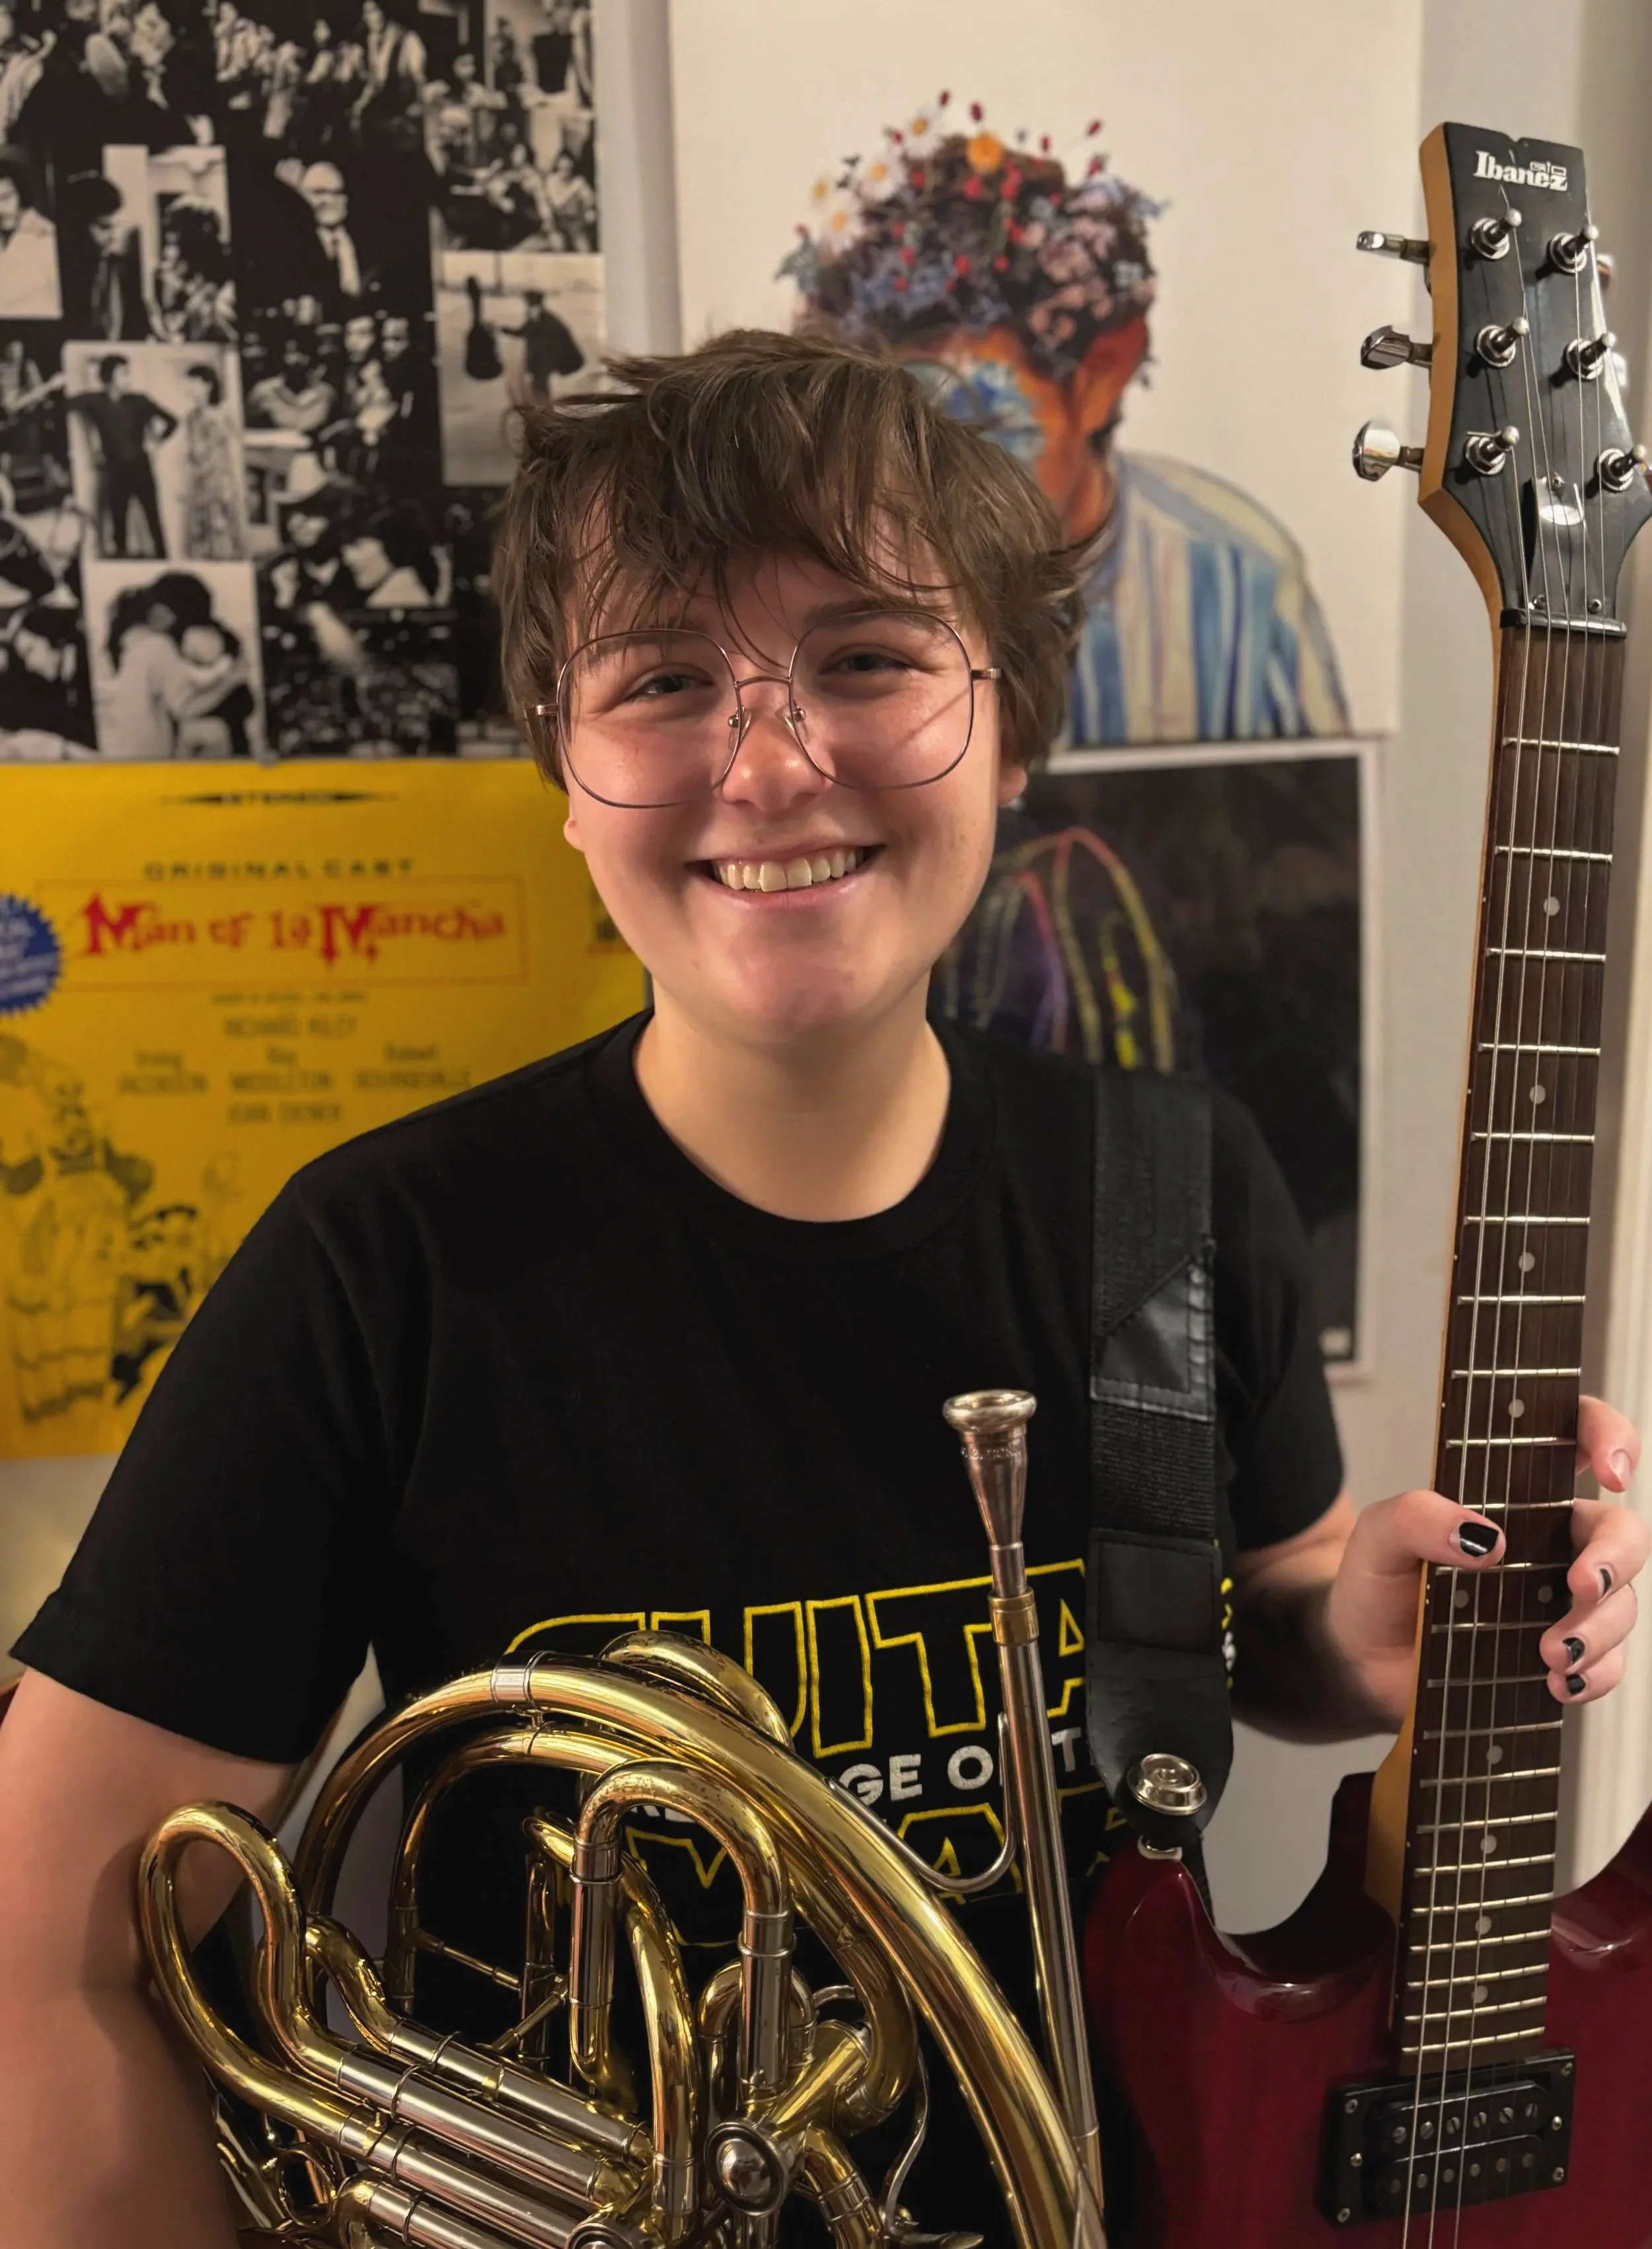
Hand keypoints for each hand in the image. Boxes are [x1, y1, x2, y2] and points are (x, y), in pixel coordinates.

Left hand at [1326, 1395, 1646, 1724]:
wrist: (1361, 1660)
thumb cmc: (1375, 1583)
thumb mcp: (1380, 1534)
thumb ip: (1419, 1517)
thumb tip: (1485, 1536)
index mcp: (1511, 1493)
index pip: (1576, 1437)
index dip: (1610, 1437)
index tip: (1611, 1470)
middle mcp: (1547, 1540)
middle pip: (1621, 1531)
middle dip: (1615, 1557)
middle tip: (1582, 1585)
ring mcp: (1557, 1597)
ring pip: (1619, 1602)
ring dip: (1597, 1629)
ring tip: (1550, 1653)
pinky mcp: (1559, 1650)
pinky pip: (1607, 1662)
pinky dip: (1594, 1673)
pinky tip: (1558, 1681)